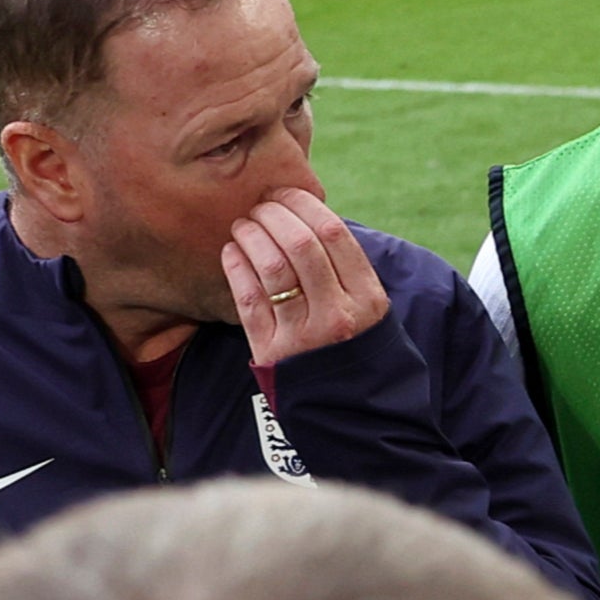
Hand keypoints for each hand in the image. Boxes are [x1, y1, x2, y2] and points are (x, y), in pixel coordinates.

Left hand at [221, 190, 389, 365]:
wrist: (349, 406)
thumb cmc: (353, 341)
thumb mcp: (366, 306)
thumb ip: (344, 267)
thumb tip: (302, 213)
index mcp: (367, 298)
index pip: (334, 234)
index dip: (303, 204)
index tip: (285, 193)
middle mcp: (338, 315)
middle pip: (301, 245)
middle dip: (273, 215)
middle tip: (259, 206)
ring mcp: (303, 334)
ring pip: (271, 268)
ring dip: (251, 236)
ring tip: (243, 225)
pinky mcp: (271, 350)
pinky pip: (247, 299)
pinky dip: (235, 268)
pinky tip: (231, 251)